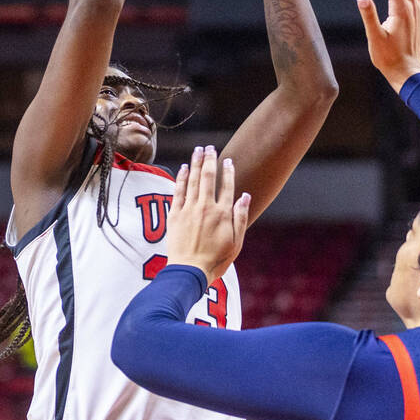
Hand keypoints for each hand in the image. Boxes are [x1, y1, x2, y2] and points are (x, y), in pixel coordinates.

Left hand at [165, 146, 249, 285]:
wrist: (189, 271)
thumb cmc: (216, 260)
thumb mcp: (236, 242)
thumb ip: (240, 217)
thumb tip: (245, 196)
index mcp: (223, 214)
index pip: (227, 186)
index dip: (228, 171)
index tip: (227, 160)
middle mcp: (206, 207)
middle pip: (208, 177)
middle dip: (209, 159)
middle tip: (209, 148)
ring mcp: (189, 209)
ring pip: (192, 180)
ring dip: (195, 163)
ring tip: (198, 150)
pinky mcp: (175, 214)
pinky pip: (178, 191)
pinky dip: (181, 177)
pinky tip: (183, 168)